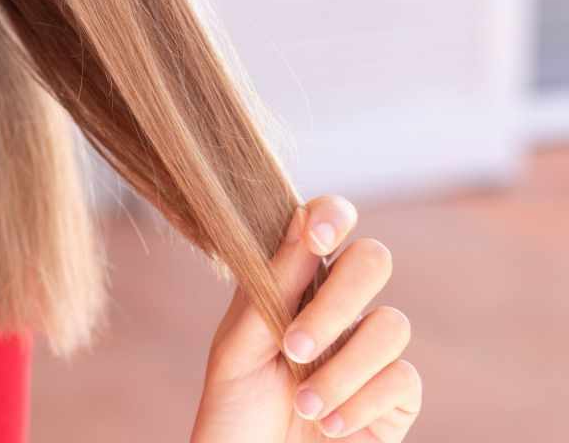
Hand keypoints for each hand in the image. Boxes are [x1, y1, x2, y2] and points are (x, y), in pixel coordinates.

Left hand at [190, 196, 421, 441]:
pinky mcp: (396, 397)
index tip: (316, 239)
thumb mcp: (237, 348)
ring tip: (302, 404)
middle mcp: (339, 308)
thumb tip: (301, 222)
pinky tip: (327, 425)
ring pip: (391, 324)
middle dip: (336, 303)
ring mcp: (370, 351)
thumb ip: (269, 287)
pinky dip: (360, 402)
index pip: (325, 225)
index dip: (331, 217)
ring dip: (341, 369)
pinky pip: (402, 378)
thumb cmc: (236, 410)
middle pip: (373, 260)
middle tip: (293, 346)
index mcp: (294, 283)